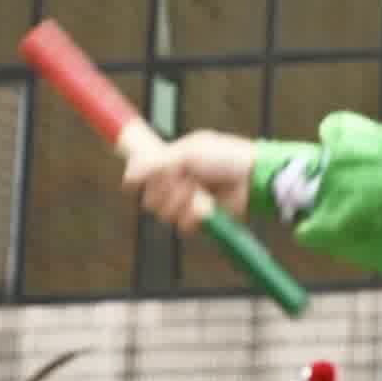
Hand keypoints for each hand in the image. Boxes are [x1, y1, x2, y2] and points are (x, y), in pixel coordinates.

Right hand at [120, 123, 263, 235]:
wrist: (253, 178)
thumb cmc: (225, 158)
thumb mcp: (188, 154)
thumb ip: (156, 165)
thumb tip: (128, 178)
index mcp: (171, 161)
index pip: (142, 174)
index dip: (141, 179)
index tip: (141, 179)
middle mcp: (176, 182)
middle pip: (150, 199)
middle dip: (167, 191)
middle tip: (185, 180)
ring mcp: (187, 201)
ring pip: (164, 214)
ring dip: (182, 203)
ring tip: (199, 191)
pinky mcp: (199, 218)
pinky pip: (182, 226)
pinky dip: (194, 217)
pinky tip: (207, 206)